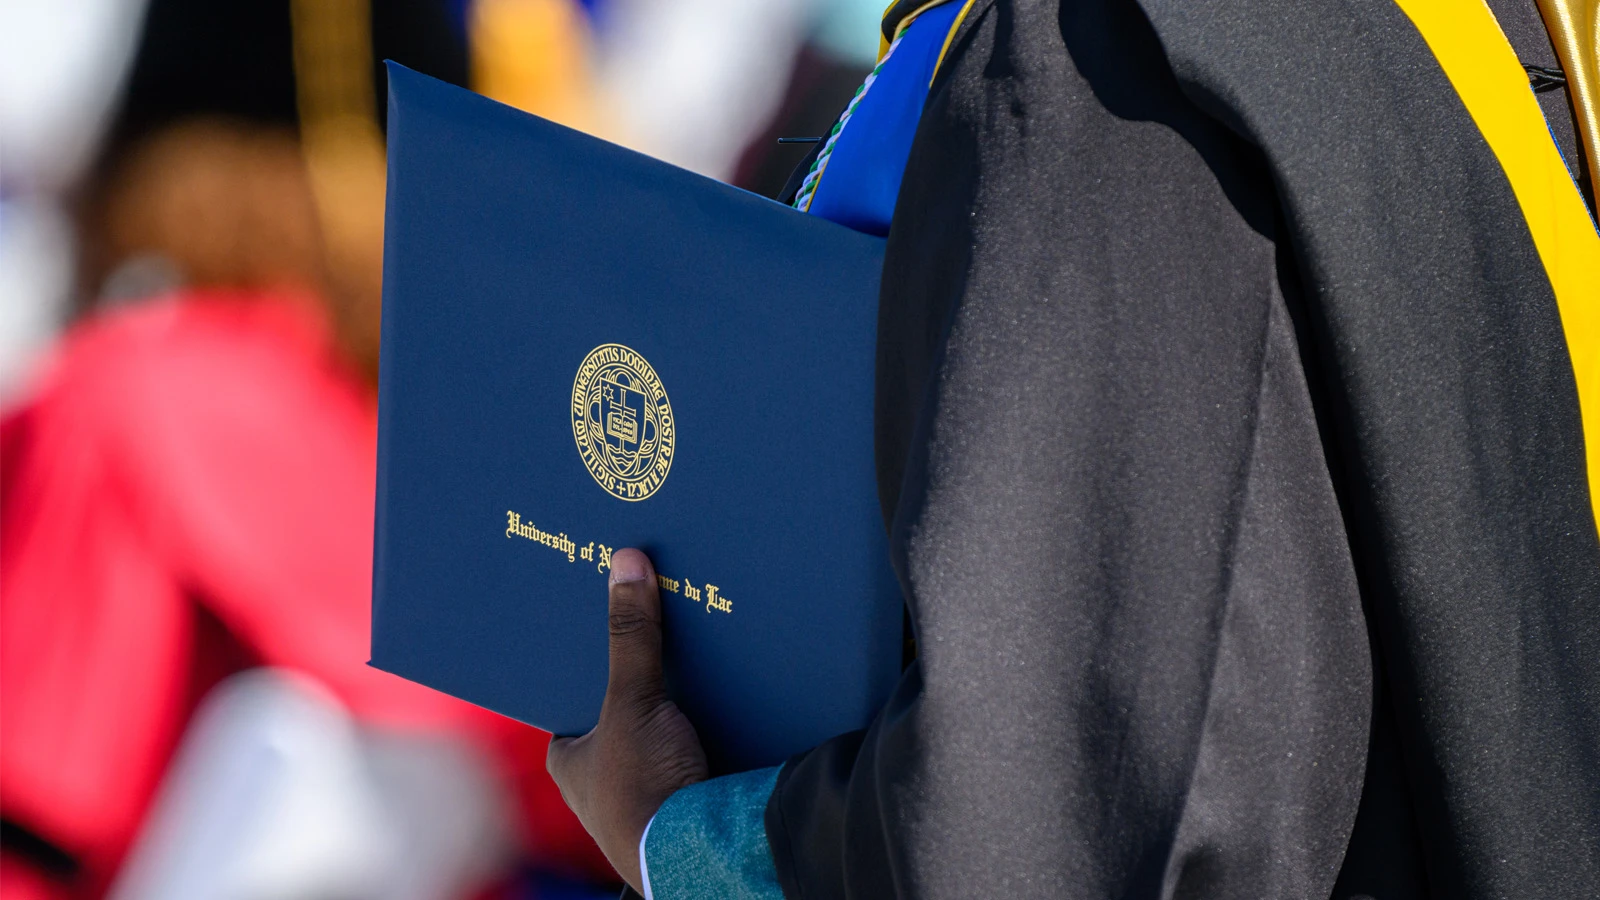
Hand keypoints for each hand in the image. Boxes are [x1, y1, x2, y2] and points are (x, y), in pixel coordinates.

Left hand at [546, 548, 709, 892]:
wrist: (702, 853)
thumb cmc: (644, 789)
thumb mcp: (632, 701)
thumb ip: (631, 636)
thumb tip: (626, 562)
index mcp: (573, 761)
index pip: (575, 696)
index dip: (592, 658)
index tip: (609, 615)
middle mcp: (604, 779)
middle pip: (623, 706)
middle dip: (644, 671)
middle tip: (661, 614)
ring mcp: (650, 789)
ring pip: (664, 724)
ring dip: (684, 695)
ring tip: (704, 637)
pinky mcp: (692, 795)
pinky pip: (700, 741)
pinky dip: (714, 717)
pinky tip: (734, 682)